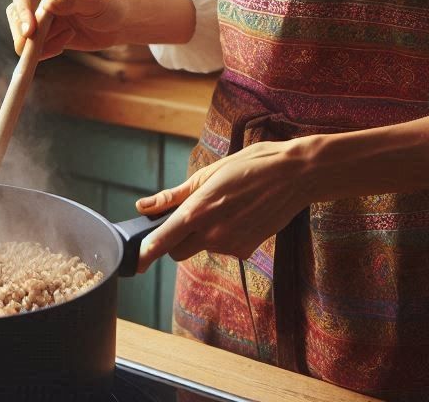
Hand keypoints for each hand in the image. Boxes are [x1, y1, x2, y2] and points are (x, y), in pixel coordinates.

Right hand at [6, 0, 129, 59]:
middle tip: (35, 47)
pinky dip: (46, 50)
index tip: (31, 29)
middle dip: (22, 33)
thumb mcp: (94, 2)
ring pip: (21, 34)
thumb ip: (72, 1)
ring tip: (68, 35)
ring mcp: (40, 17)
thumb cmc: (108, 6)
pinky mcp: (45, 35)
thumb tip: (49, 3)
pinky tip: (66, 40)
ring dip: (39, 42)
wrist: (117, 24)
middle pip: (15, 16)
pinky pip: (34, 48)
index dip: (22, 11)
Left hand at [135, 140, 311, 272]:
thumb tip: (143, 206)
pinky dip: (227, 237)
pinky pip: (225, 249)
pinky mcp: (246, 250)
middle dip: (176, 241)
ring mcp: (230, 245)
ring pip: (203, 248)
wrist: (294, 175)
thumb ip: (172, 196)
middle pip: (177, 252)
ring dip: (205, 235)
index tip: (135, 262)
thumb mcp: (206, 175)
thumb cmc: (249, 166)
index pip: (163, 241)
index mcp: (197, 211)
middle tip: (189, 218)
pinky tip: (241, 216)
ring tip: (226, 207)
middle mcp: (211, 233)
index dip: (146, 253)